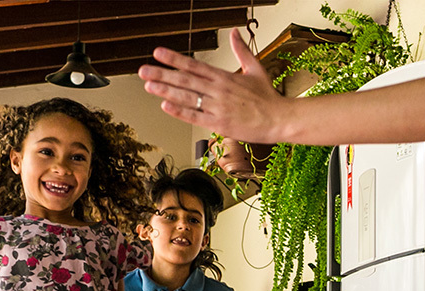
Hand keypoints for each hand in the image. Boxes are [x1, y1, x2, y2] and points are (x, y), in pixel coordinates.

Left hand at [140, 30, 287, 142]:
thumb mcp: (255, 69)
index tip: (159, 53)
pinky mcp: (219, 124)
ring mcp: (217, 107)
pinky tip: (165, 105)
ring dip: (166, 91)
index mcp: (224, 77)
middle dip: (163, 74)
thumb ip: (241, 51)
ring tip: (148, 86)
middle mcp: (218, 90)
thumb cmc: (268, 98)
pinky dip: (180, 111)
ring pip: (187, 97)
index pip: (194, 65)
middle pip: (185, 80)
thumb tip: (235, 32)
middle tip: (144, 70)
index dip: (175, 59)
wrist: (279, 119)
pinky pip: (195, 117)